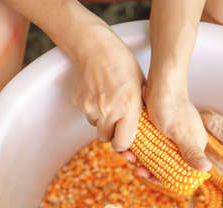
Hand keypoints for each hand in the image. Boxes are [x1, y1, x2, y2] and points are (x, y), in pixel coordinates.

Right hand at [71, 27, 142, 151]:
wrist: (95, 48)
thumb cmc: (122, 64)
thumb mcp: (141, 86)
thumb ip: (140, 109)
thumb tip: (144, 127)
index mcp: (128, 109)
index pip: (122, 144)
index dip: (123, 144)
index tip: (124, 137)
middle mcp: (108, 112)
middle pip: (105, 138)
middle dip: (111, 133)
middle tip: (116, 120)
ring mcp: (91, 108)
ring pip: (96, 126)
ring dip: (101, 120)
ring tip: (108, 100)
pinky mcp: (79, 103)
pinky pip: (87, 114)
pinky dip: (92, 109)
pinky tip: (98, 93)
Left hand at [120, 85, 210, 179]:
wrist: (161, 82)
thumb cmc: (172, 106)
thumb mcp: (180, 133)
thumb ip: (192, 152)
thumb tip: (207, 169)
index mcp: (194, 145)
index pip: (180, 172)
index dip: (163, 177)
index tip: (148, 176)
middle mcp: (182, 142)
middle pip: (164, 165)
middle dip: (148, 168)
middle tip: (135, 166)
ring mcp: (169, 135)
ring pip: (152, 155)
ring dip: (139, 158)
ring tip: (127, 154)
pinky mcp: (157, 128)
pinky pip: (146, 143)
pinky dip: (137, 147)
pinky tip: (127, 146)